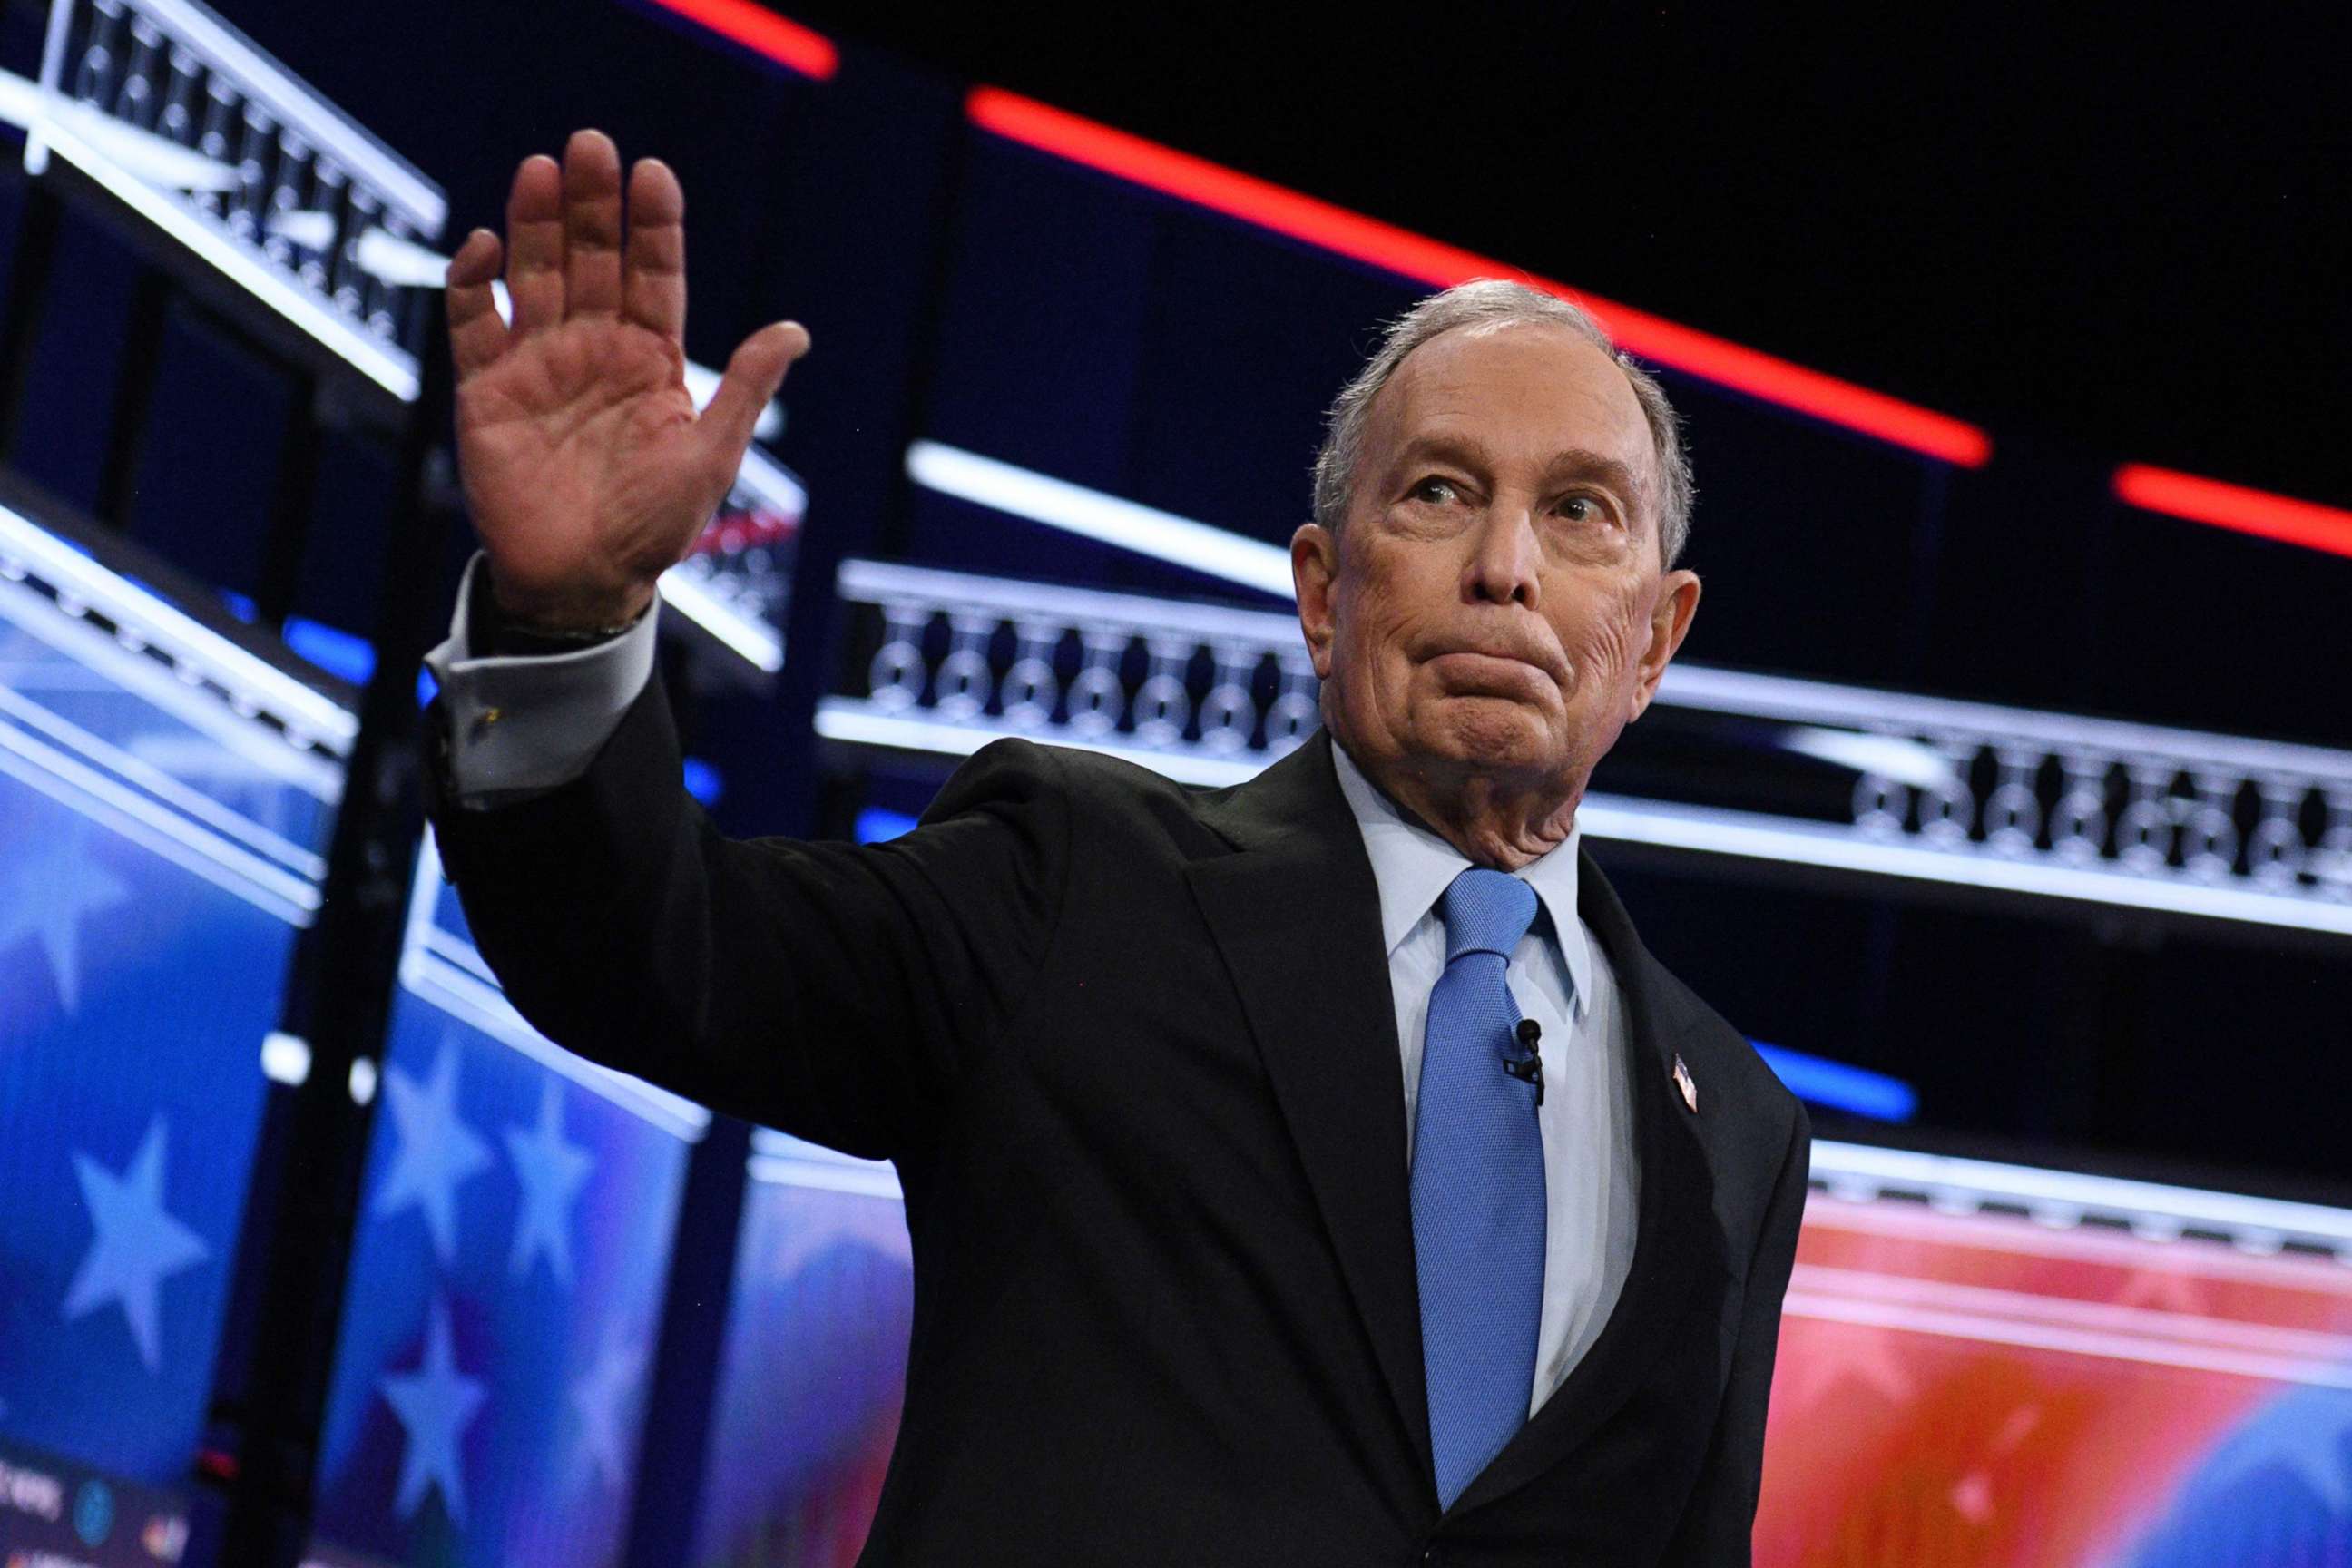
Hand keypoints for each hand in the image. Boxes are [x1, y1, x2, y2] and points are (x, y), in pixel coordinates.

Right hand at [444, 130, 809, 630]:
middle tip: (590, 146)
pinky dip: (473, 283)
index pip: (654, 276)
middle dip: (590, 204)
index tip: (653, 174)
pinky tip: (485, 246)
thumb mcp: (711, 457)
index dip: (653, 226)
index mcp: (651, 361)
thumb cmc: (654, 530)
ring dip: (534, 223)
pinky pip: (473, 323)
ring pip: (534, 276)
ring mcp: (538, 365)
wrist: (582, 583)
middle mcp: (594, 350)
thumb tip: (794, 330)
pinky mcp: (486, 390)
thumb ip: (743, 389)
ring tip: (540, 169)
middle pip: (591, 259)